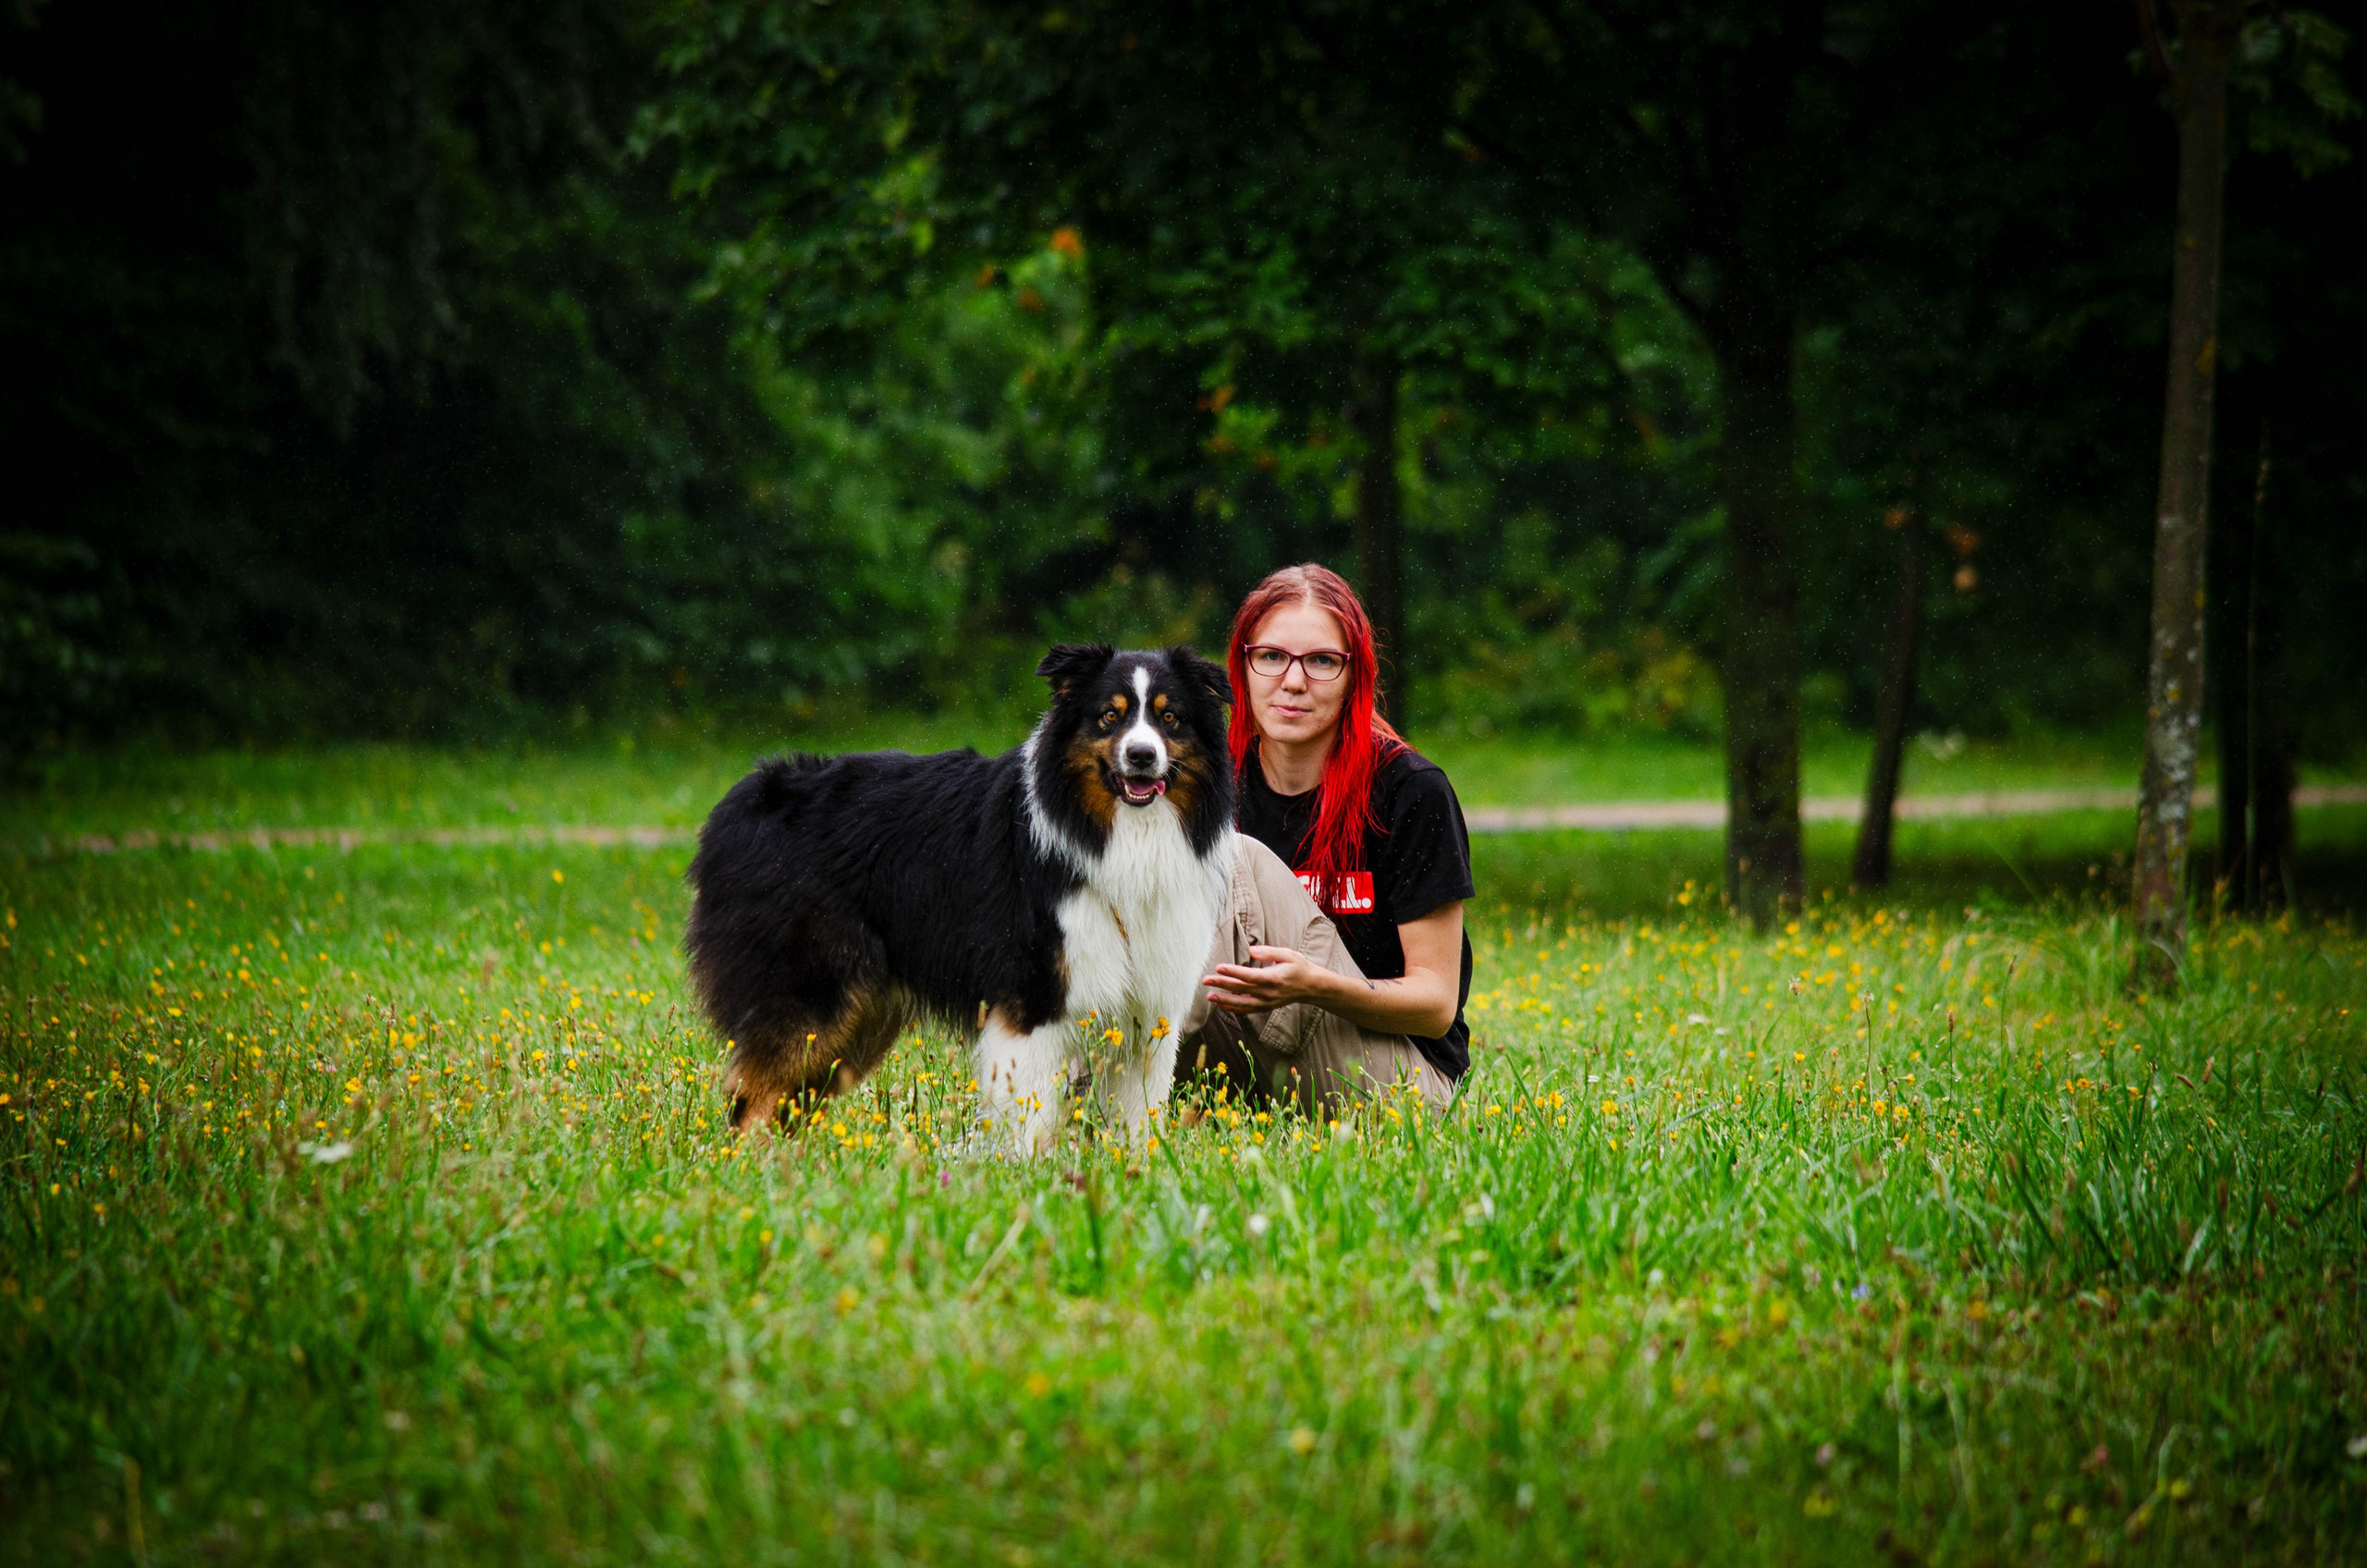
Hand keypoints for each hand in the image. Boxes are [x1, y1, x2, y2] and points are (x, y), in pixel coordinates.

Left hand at [1201, 945, 1332, 1013]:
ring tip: (1209, 996)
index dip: (1233, 972)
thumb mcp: (1288, 954)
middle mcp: (1269, 993)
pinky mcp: (1266, 1007)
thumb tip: (1251, 951)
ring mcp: (1267, 1002)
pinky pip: (1247, 1010)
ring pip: (1242, 1003)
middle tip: (1205, 980)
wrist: (1311, 987)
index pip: (1249, 976)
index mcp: (1273, 978)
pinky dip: (1233, 1008)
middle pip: (1241, 989)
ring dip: (1224, 1000)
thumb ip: (1269, 952)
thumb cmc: (1299, 967)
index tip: (1218, 968)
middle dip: (1222, 984)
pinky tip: (1221, 1004)